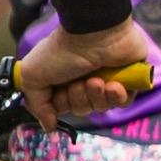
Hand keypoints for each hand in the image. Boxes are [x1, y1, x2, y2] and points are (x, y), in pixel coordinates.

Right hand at [17, 19, 160, 126]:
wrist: (93, 34)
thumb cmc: (61, 51)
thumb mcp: (33, 76)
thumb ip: (37, 105)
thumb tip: (48, 126)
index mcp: (63, 79)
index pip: (63, 107)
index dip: (62, 105)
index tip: (59, 93)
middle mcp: (84, 80)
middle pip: (82, 109)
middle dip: (78, 100)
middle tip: (78, 83)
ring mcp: (106, 79)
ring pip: (102, 108)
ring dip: (96, 96)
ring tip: (95, 80)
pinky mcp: (128, 79)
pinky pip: (123, 102)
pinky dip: (116, 96)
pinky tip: (112, 85)